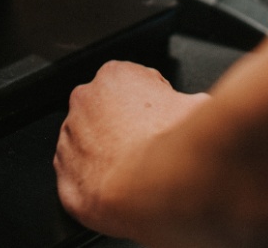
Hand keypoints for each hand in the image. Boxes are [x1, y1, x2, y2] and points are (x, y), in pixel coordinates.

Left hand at [54, 60, 209, 236]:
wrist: (156, 190)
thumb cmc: (176, 146)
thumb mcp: (202, 107)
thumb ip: (192, 100)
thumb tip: (202, 107)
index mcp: (116, 75)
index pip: (135, 86)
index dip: (155, 106)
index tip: (164, 124)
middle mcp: (85, 100)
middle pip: (109, 113)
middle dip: (127, 129)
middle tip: (152, 150)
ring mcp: (69, 138)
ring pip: (91, 146)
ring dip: (109, 156)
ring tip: (139, 173)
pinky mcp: (65, 176)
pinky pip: (81, 179)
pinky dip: (98, 186)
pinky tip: (122, 191)